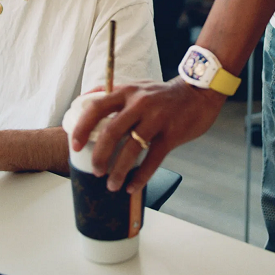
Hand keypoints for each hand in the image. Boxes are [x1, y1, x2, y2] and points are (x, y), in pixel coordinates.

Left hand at [72, 77, 224, 192]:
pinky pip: (153, 159)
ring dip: (118, 171)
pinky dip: (141, 177)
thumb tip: (86, 102)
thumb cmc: (164, 94)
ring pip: (131, 149)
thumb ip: (116, 95)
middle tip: (95, 170)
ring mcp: (156, 118)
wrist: (198, 92)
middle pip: (111, 131)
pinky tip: (133, 186)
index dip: (83, 127)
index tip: (75, 145)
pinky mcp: (172, 134)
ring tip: (112, 185)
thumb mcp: (138, 87)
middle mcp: (139, 103)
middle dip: (99, 155)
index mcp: (127, 91)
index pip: (97, 106)